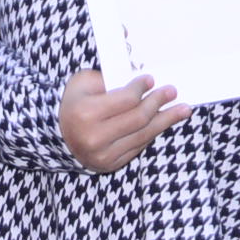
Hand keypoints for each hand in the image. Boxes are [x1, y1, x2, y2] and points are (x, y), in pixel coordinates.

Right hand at [59, 70, 188, 171]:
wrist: (57, 133)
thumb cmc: (73, 102)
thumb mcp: (83, 82)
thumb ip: (110, 77)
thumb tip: (141, 75)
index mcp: (85, 113)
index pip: (125, 100)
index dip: (141, 89)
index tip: (151, 79)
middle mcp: (95, 137)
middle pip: (137, 118)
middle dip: (158, 103)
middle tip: (172, 91)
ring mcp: (103, 155)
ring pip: (143, 135)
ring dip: (166, 121)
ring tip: (183, 109)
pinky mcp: (111, 164)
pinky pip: (138, 146)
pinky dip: (152, 132)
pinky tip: (163, 122)